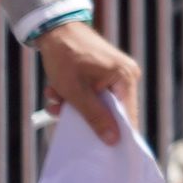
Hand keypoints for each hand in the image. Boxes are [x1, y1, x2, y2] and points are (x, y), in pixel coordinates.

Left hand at [33, 22, 141, 143]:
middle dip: (83, 115)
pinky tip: (57, 90)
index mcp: (125, 78)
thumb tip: (113, 141)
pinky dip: (73, 97)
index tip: (105, 152)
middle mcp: (125, 76)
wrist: (56, 31)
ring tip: (55, 98)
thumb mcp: (76, 93)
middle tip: (62, 114)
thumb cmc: (67, 59)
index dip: (118, 134)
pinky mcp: (102, 74)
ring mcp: (114, 74)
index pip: (128, 115)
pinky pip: (90, 95)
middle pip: (110, 110)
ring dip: (73, 106)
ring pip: (95, 104)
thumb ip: (96, 117)